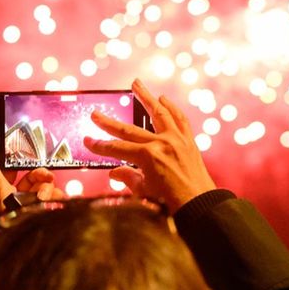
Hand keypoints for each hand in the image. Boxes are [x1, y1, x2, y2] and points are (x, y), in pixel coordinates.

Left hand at [0, 145, 64, 217]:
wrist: (19, 239)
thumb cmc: (4, 216)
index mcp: (5, 191)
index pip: (16, 173)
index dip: (24, 165)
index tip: (33, 160)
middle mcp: (18, 199)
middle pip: (35, 180)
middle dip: (42, 177)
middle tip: (48, 178)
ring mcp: (31, 208)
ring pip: (46, 190)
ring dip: (50, 190)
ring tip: (48, 198)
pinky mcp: (43, 215)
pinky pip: (54, 203)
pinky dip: (58, 200)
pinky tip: (60, 201)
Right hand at [83, 79, 216, 211]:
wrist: (200, 206)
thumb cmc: (171, 203)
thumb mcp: (143, 191)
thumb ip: (127, 178)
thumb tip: (114, 172)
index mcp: (148, 157)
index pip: (116, 148)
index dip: (100, 145)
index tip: (87, 141)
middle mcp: (162, 143)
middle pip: (130, 129)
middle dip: (109, 122)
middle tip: (96, 114)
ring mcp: (177, 139)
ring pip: (158, 112)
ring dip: (146, 97)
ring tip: (136, 84)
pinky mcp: (188, 141)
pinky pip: (179, 119)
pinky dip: (171, 108)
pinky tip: (163, 99)